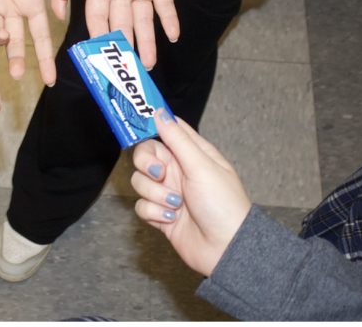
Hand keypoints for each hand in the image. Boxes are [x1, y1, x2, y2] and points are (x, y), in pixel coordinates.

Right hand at [59, 0, 179, 68]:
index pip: (95, 16)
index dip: (95, 35)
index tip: (95, 57)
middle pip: (119, 24)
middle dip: (121, 46)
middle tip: (125, 71)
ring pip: (143, 21)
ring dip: (145, 42)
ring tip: (148, 64)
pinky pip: (165, 4)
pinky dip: (169, 20)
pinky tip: (171, 36)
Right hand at [131, 109, 251, 276]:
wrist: (225, 248)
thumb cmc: (223, 204)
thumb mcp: (201, 166)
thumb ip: (177, 139)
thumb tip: (160, 112)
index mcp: (192, 153)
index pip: (167, 130)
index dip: (151, 125)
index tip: (136, 122)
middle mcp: (178, 171)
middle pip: (145, 155)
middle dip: (147, 165)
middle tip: (160, 174)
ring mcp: (168, 192)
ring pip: (140, 181)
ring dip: (154, 193)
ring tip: (175, 204)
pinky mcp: (160, 214)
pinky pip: (141, 206)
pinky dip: (154, 212)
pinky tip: (171, 219)